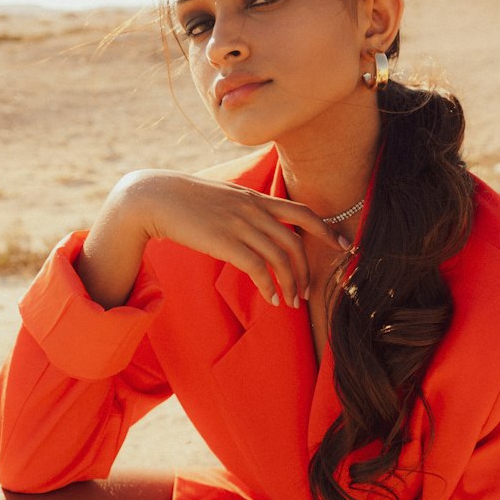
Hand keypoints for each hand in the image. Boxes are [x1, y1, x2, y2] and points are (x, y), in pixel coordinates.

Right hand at [124, 170, 348, 307]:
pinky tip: (271, 299)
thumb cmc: (187, 201)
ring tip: (290, 302)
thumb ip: (246, 209)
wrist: (155, 197)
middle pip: (294, 242)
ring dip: (290, 284)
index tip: (344, 245)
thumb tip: (261, 227)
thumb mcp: (225, 197)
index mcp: (256, 198)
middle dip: (306, 270)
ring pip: (280, 258)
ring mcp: (240, 224)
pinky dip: (269, 286)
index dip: (326, 230)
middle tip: (307, 292)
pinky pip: (257, 268)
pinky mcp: (225, 241)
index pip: (303, 212)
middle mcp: (254, 209)